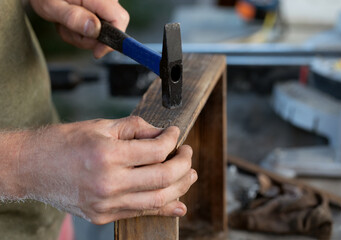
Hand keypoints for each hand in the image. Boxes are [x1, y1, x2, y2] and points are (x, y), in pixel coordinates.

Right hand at [15, 117, 196, 223]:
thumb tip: (162, 134)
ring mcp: (106, 204)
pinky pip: (141, 213)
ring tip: (189, 174)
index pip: (156, 150)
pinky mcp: (103, 216)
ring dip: (180, 186)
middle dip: (183, 164)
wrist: (32, 167)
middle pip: (163, 178)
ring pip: (158, 200)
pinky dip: (164, 208)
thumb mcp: (101, 127)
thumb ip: (136, 129)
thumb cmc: (63, 143)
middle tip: (187, 153)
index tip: (175, 133)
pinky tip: (178, 202)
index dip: (172, 140)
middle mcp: (108, 183)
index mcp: (107, 155)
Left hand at [28, 0, 129, 57]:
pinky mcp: (98, 11)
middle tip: (68, 30)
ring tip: (65, 24)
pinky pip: (95, 30)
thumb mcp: (52, 6)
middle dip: (89, 39)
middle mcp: (105, 0)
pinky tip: (69, 22)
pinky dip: (80, 32)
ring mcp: (103, 6)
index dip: (112, 39)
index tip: (97, 52)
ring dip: (81, 36)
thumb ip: (73, 17)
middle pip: (111, 30)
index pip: (120, 20)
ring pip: (101, 33)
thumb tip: (95, 30)